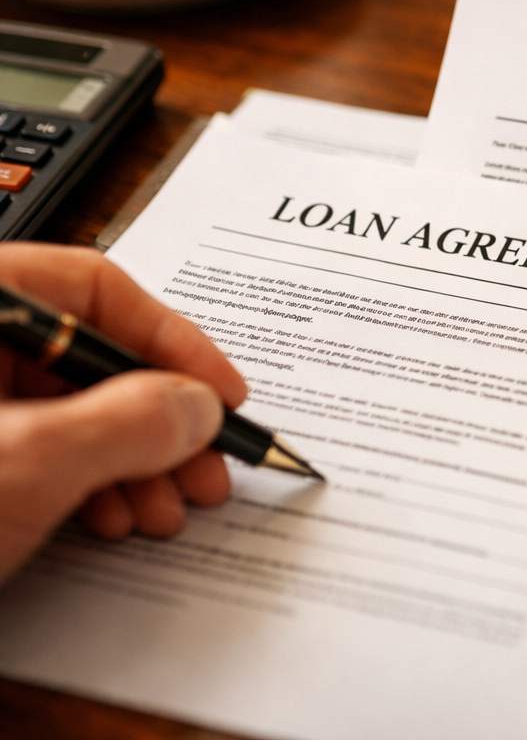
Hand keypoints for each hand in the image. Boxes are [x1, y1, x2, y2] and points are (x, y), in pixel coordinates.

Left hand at [0, 243, 246, 583]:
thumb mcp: (27, 461)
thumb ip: (126, 423)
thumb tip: (198, 407)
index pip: (96, 288)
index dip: (172, 339)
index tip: (221, 390)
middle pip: (94, 357)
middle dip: (161, 420)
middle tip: (208, 465)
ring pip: (75, 409)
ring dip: (137, 461)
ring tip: (170, 508)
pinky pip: (47, 447)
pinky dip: (92, 482)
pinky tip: (115, 517)